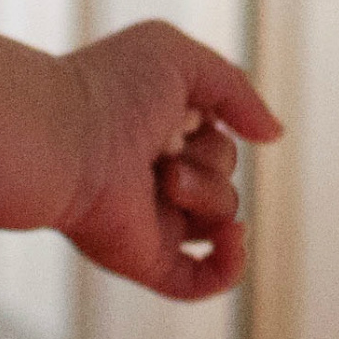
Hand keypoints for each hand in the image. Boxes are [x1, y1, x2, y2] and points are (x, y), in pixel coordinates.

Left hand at [53, 22, 280, 299]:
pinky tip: (233, 238)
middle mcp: (154, 178)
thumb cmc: (111, 89)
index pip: (215, 137)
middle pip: (225, 176)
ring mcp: (153, 222)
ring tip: (163, 178)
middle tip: (162, 147)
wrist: (64, 140)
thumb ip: (236, 88)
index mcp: (156, 134)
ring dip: (206, 194)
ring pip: (222, 219)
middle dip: (210, 160)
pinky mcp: (146, 260)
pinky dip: (230, 265)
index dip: (212, 122)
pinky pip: (202, 280)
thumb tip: (274, 135)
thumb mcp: (181, 58)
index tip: (180, 110)